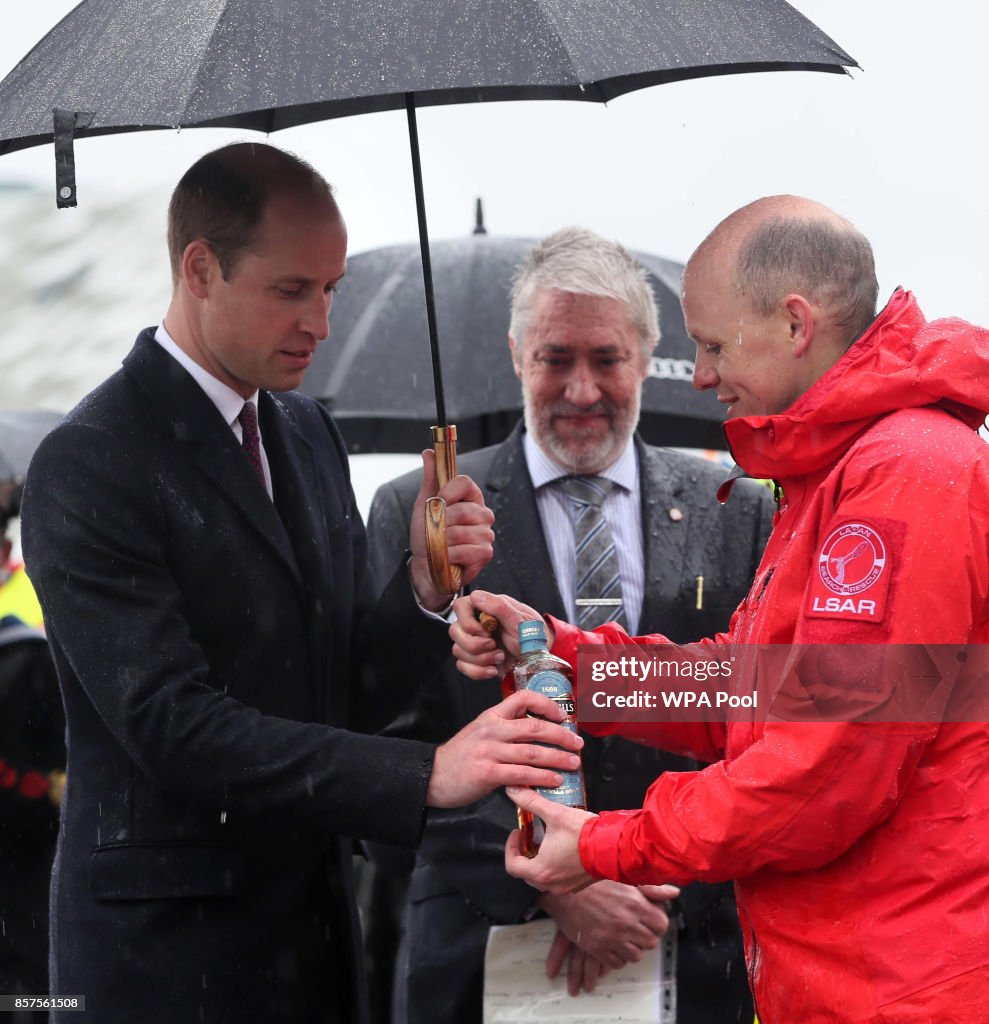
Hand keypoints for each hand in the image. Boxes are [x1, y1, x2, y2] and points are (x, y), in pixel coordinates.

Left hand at [409, 449, 494, 610]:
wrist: (426, 563)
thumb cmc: (428, 534)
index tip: (436, 503)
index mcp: (470, 498)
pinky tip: (448, 557)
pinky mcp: (485, 553)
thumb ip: (431, 478)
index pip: (465, 482)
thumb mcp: (425, 504)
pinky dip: (451, 555)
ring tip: (439, 546)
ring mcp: (486, 534)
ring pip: (462, 532)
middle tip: (435, 531)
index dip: (447, 492)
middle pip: (463, 511)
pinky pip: (467, 550)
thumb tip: (428, 452)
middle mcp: (483, 514)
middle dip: (442, 524)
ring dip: (443, 542)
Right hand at [426, 689, 583, 807]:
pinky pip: (523, 774)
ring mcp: (490, 751)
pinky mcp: (489, 773)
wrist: (432, 775)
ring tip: (573, 763)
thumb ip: (504, 730)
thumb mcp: (480, 732)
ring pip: (533, 752)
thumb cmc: (460, 757)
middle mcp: (492, 730)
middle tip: (577, 743)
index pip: (522, 697)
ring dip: (558, 758)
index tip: (561, 716)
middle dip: (562, 735)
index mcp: (491, 716)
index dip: (546, 704)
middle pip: (535, 727)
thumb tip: (536, 735)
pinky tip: (555, 781)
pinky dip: (542, 778)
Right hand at [450, 590, 554, 678]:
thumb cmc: (532, 636)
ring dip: (480, 659)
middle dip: (474, 644)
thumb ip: (499, 607)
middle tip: (495, 646)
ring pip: (457, 650)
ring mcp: (475, 642)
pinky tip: (494, 669)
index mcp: (486, 608)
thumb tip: (476, 596)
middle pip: (454, 631)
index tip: (485, 631)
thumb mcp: (520, 620)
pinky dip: (478, 671)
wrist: (538, 661)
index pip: (460, 606)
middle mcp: (477, 624)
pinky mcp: (476, 660)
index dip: (467, 621)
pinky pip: (462, 666)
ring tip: (500, 657)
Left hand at [504, 786, 595, 893]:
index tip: (518, 833)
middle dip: (524, 852)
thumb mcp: (554, 813)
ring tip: (545, 840)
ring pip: (542, 876)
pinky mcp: (578, 884)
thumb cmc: (585, 834)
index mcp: (541, 871)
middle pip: (526, 872)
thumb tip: (514, 791)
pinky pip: (558, 878)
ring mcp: (565, 886)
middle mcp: (551, 884)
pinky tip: (561, 848)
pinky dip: (554, 865)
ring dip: (538, 859)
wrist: (615, 847)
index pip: (512, 865)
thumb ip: (531, 802)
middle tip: (529, 835)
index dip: (511, 847)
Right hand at [540, 879, 678, 989]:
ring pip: (635, 955)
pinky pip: (616, 963)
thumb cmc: (592, 882)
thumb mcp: (623, 879)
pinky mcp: (597, 948)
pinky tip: (613, 947)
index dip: (657, 924)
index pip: (661, 924)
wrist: (563, 892)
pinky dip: (617, 958)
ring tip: (624, 939)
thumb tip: (673, 892)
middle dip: (645, 937)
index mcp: (635, 904)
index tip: (650, 921)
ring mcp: (611, 937)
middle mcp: (626, 922)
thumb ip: (651, 888)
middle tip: (637, 930)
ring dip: (632, 949)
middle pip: (650, 942)